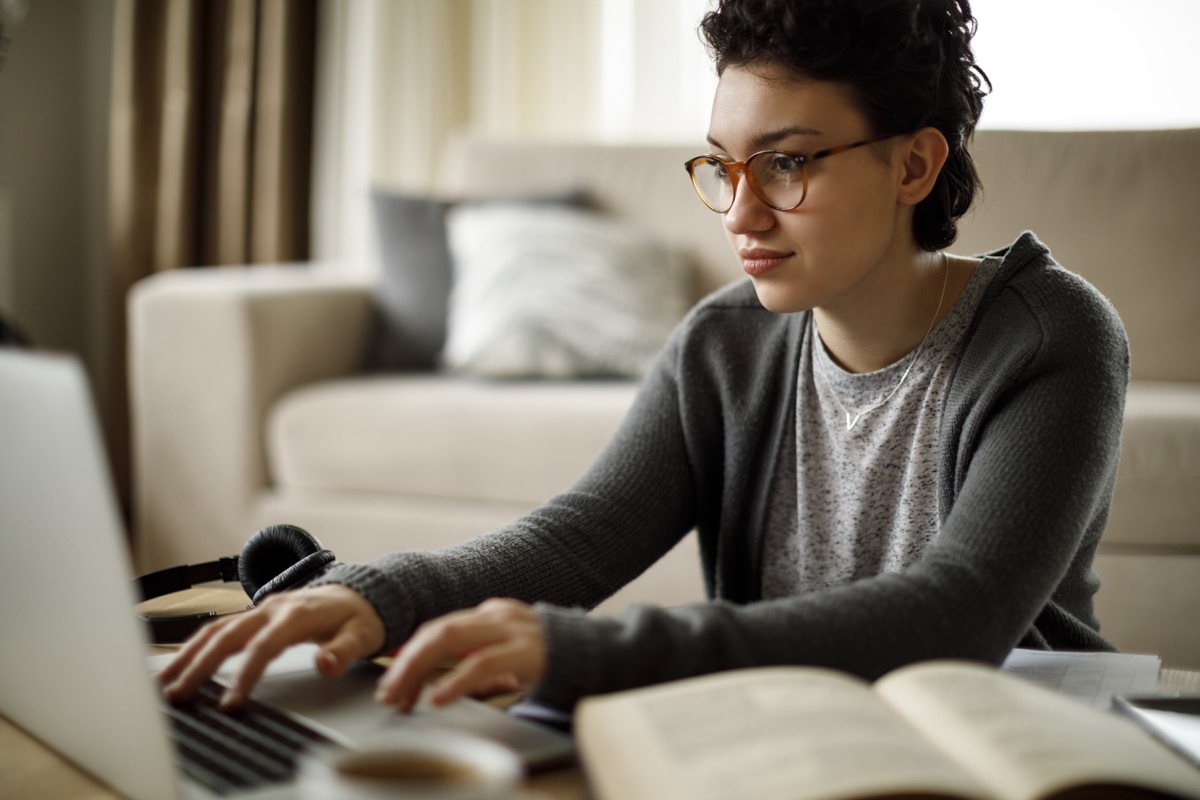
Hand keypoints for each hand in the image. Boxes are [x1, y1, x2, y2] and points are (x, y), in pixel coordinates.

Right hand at [158, 584, 385, 709]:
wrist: (360, 594)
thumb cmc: (360, 618)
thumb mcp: (362, 635)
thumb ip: (345, 651)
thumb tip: (325, 663)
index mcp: (297, 614)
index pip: (264, 646)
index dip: (245, 674)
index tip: (230, 704)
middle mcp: (273, 608)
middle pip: (228, 635)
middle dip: (200, 666)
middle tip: (178, 695)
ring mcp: (261, 609)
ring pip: (216, 629)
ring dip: (188, 655)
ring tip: (164, 682)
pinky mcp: (255, 616)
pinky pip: (220, 628)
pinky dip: (196, 646)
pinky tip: (180, 664)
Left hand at [375, 598, 545, 712]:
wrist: (602, 654)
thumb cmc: (555, 660)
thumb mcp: (510, 659)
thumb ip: (479, 664)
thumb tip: (438, 683)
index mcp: (491, 616)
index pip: (439, 629)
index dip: (410, 654)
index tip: (392, 682)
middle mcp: (497, 616)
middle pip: (437, 630)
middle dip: (406, 662)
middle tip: (388, 693)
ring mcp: (512, 629)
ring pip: (450, 638)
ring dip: (419, 669)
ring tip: (402, 696)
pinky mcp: (527, 650)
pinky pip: (483, 663)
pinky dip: (455, 681)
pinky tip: (439, 698)